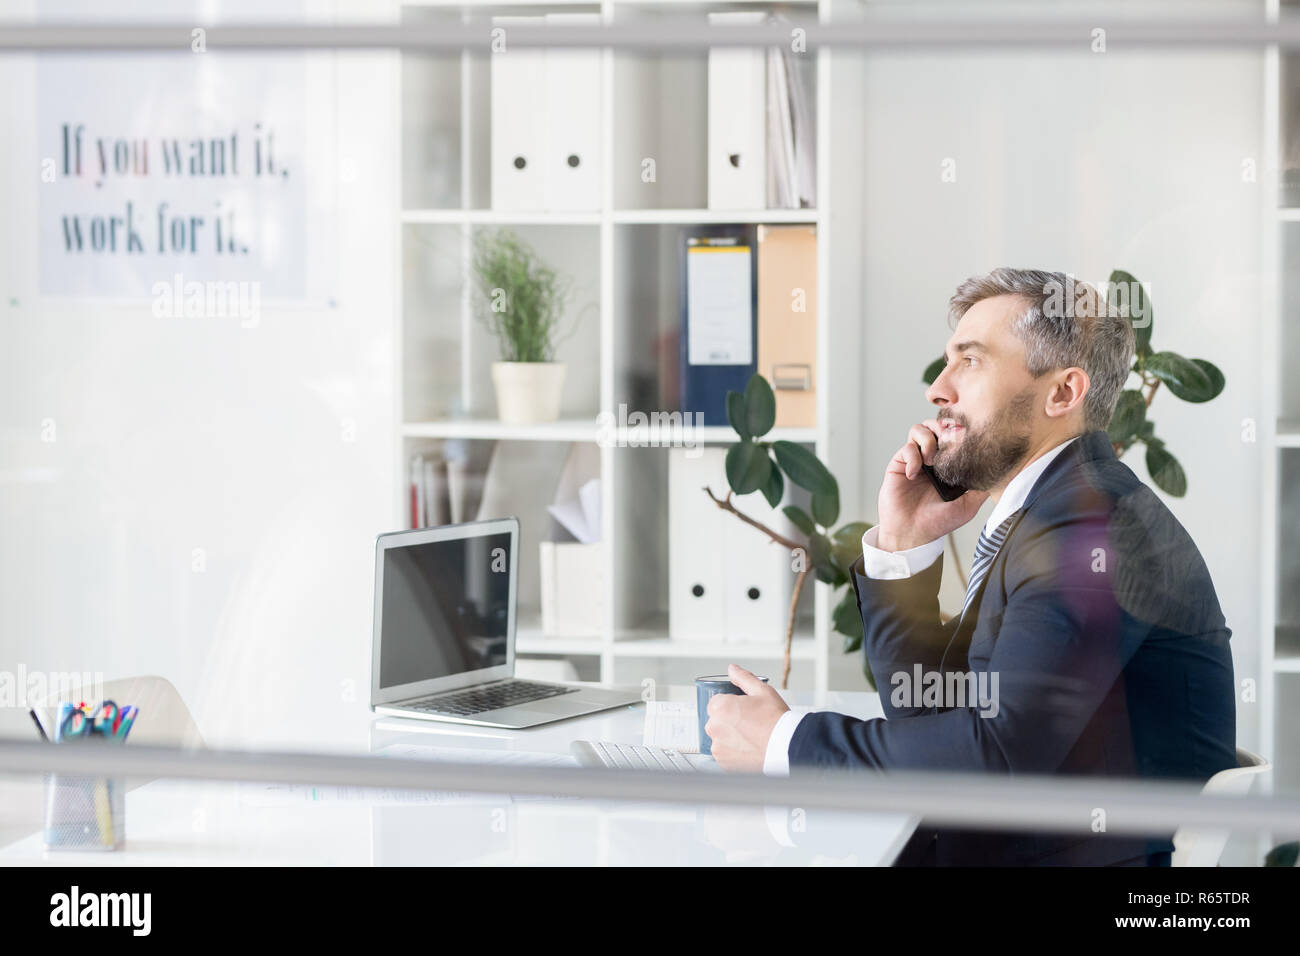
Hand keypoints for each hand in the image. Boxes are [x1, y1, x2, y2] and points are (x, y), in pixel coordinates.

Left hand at [705, 664, 789, 772]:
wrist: (787, 748)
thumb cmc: (776, 721)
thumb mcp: (762, 691)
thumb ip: (743, 678)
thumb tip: (732, 669)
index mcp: (720, 708)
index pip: (715, 702)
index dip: (729, 704)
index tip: (742, 710)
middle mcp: (715, 728)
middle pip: (716, 719)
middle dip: (728, 720)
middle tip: (749, 723)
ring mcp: (718, 747)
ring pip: (719, 737)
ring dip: (730, 736)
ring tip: (750, 736)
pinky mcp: (723, 763)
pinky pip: (724, 753)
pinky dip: (733, 751)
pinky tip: (748, 747)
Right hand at [876, 418, 987, 550]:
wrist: (911, 533)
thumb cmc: (937, 523)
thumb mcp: (968, 506)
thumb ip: (981, 489)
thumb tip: (1001, 474)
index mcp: (948, 465)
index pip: (953, 436)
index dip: (958, 431)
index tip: (965, 438)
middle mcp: (932, 459)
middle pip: (936, 425)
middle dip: (943, 428)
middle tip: (947, 442)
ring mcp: (915, 460)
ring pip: (919, 430)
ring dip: (927, 440)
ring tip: (931, 460)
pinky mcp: (899, 464)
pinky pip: (906, 448)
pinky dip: (912, 457)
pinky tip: (915, 474)